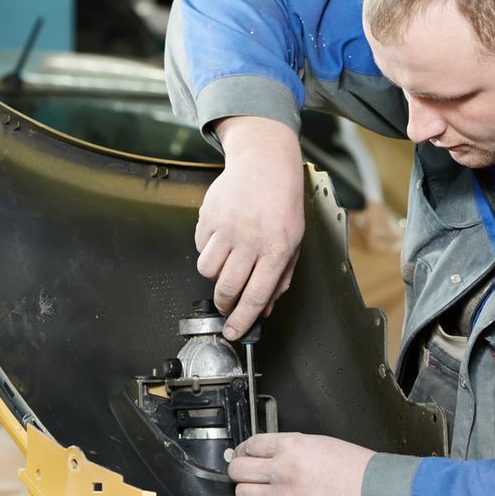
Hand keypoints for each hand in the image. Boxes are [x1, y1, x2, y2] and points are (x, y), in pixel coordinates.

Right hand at [198, 116, 304, 337]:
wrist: (265, 163)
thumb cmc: (283, 203)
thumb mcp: (294, 242)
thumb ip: (280, 278)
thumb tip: (265, 309)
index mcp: (277, 249)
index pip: (256, 296)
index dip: (242, 320)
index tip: (233, 332)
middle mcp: (251, 240)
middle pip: (227, 288)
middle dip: (224, 304)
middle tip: (226, 304)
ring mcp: (228, 227)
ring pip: (208, 270)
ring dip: (214, 276)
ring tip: (227, 264)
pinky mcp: (209, 216)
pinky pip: (200, 247)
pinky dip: (208, 250)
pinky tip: (222, 239)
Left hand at [227, 432, 373, 495]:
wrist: (370, 491)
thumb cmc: (351, 465)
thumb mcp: (317, 442)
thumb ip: (288, 446)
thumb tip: (266, 452)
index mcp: (290, 446)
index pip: (249, 445)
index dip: (243, 450)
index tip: (243, 454)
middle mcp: (282, 470)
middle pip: (237, 470)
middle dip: (238, 470)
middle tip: (245, 472)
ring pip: (242, 494)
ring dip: (247, 491)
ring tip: (258, 489)